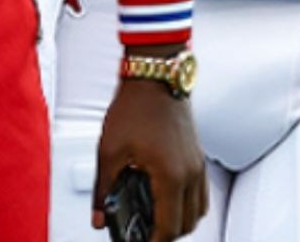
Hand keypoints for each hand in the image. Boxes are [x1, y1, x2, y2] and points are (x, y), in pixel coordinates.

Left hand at [93, 80, 206, 240]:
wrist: (154, 74)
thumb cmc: (134, 105)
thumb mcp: (109, 149)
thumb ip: (103, 189)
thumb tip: (98, 218)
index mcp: (170, 176)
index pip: (169, 228)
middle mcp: (191, 173)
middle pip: (188, 224)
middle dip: (167, 234)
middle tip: (145, 233)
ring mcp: (198, 163)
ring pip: (199, 210)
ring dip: (181, 220)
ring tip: (156, 218)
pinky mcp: (198, 154)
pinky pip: (201, 192)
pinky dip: (188, 202)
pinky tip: (167, 196)